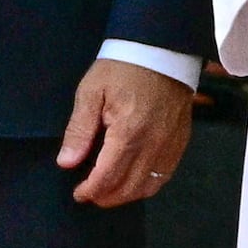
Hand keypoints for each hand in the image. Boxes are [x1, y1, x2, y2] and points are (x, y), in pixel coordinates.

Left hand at [60, 57, 193, 206]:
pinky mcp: (180, 142)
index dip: (90, 191)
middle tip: (90, 194)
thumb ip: (79, 130)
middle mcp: (152, 144)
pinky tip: (133, 181)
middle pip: (128, 188)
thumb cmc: (121, 69)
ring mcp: (169, 145)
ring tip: (109, 191)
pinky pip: (165, 175)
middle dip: (106, 197)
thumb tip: (66, 163)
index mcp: (128, 132)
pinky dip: (147, 185)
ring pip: (148, 187)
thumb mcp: (91, 92)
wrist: (161, 51)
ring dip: (126, 195)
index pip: (108, 177)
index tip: (78, 193)